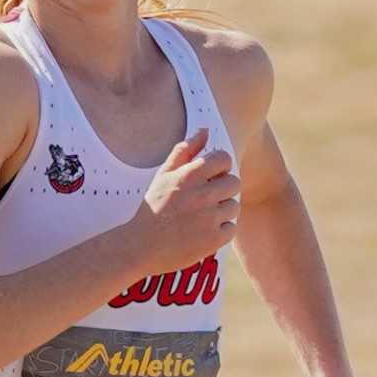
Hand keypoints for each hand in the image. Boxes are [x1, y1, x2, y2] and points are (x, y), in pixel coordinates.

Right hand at [127, 127, 240, 273]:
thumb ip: (185, 150)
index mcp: (190, 175)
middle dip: (223, 189)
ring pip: (234, 206)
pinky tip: (202, 231)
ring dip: (222, 211)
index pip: (225, 158)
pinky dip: (220, 231)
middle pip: (235, 182)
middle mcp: (203, 194)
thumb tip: (205, 130)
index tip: (209, 177)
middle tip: (206, 199)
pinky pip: (231, 228)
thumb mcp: (164, 174)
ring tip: (202, 217)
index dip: (220, 167)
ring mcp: (210, 218)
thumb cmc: (154, 207)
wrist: (141, 246)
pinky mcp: (214, 239)